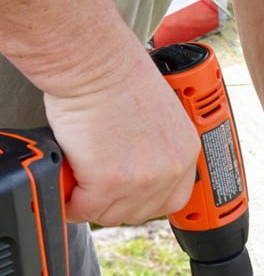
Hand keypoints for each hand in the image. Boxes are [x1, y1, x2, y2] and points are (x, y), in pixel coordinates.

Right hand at [45, 42, 199, 225]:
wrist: (94, 61)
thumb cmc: (115, 75)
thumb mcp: (155, 115)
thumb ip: (155, 146)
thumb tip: (133, 166)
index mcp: (185, 151)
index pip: (174, 198)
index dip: (144, 200)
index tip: (126, 195)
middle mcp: (170, 169)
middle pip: (140, 212)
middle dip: (113, 203)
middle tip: (92, 186)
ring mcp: (142, 180)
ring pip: (110, 214)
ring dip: (89, 202)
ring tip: (77, 181)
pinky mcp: (109, 183)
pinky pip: (85, 209)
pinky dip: (70, 200)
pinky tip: (66, 183)